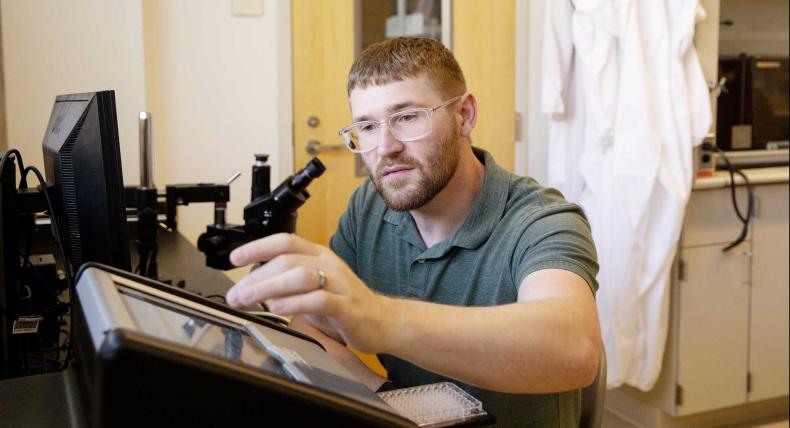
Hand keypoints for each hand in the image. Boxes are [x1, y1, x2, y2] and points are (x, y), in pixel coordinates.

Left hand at [226, 233, 393, 352]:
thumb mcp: (313, 286)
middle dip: (256, 277)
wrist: (383, 321)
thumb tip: (253, 285)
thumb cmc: (345, 305)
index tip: (235, 259)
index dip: (257, 247)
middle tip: (236, 294)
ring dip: (269, 287)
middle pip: (287, 260)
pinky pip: (318, 300)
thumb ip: (288, 282)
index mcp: (319, 255)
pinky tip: (278, 309)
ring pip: (300, 276)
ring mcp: (339, 284)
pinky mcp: (347, 307)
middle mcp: (329, 264)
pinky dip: (294, 303)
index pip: (285, 242)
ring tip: (249, 300)